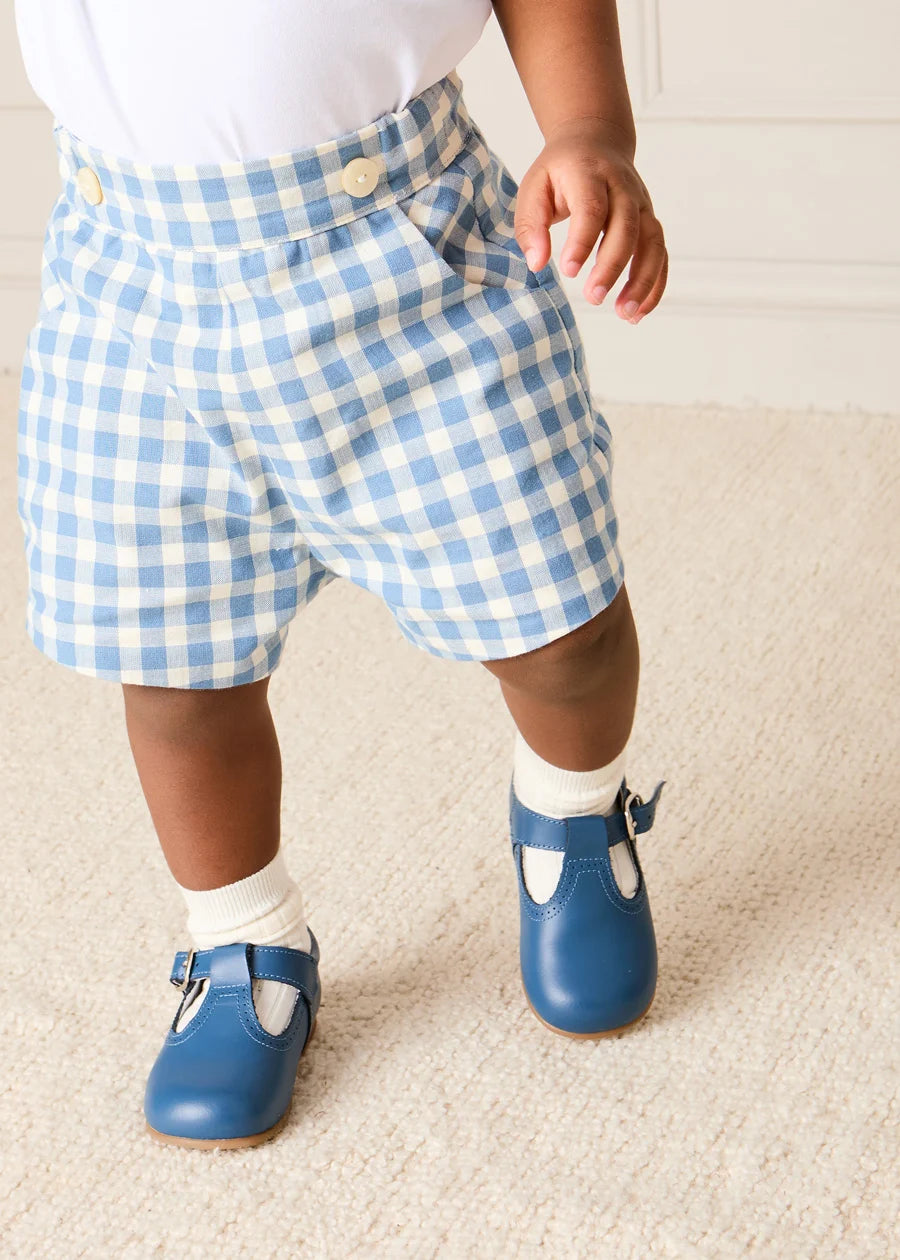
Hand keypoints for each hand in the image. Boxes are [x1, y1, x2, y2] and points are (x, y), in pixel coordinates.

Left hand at [514, 118, 667, 322]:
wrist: (595, 141)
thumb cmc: (559, 172)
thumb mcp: (534, 188)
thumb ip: (531, 225)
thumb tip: (536, 264)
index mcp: (589, 172)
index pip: (592, 207)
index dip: (582, 241)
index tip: (569, 272)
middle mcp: (622, 187)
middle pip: (627, 226)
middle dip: (613, 265)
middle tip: (593, 297)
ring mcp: (641, 204)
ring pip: (652, 242)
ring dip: (642, 280)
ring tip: (624, 314)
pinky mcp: (650, 221)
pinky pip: (661, 253)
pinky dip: (655, 283)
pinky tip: (639, 311)